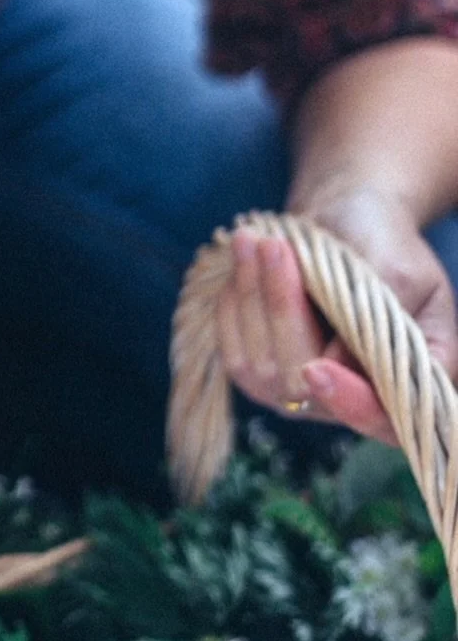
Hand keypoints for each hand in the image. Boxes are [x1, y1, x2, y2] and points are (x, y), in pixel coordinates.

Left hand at [215, 188, 457, 444]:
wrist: (347, 222)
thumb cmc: (385, 246)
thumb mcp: (402, 273)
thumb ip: (377, 320)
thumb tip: (330, 362)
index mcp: (406, 383)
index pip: (380, 418)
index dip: (350, 402)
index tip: (316, 369)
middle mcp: (351, 398)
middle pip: (305, 382)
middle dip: (283, 309)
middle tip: (274, 246)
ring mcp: (302, 391)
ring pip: (262, 366)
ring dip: (252, 295)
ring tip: (251, 239)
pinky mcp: (260, 375)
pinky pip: (235, 354)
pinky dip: (233, 304)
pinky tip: (241, 261)